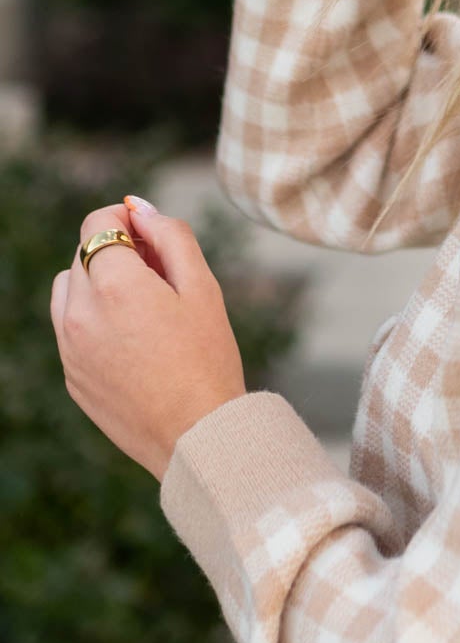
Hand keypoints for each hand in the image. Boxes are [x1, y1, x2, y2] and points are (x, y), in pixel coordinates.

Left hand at [49, 197, 247, 482]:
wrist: (196, 435)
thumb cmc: (209, 359)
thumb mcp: (203, 288)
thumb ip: (171, 236)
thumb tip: (140, 208)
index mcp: (115, 285)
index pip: (97, 223)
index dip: (125, 220)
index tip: (150, 237)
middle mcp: (80, 312)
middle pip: (82, 255)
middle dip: (116, 253)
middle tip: (159, 277)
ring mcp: (70, 347)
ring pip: (67, 291)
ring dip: (96, 285)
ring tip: (141, 310)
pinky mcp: (71, 375)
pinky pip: (71, 330)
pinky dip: (93, 322)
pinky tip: (134, 344)